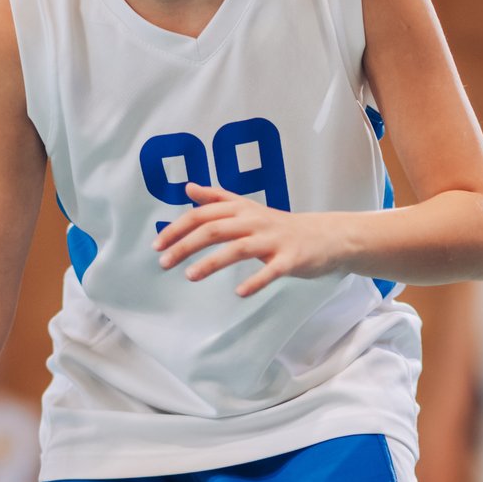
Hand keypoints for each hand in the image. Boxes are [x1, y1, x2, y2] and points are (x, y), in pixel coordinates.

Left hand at [154, 183, 353, 297]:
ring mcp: (273, 240)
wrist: (325, 236)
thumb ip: (218, 198)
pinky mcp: (290, 259)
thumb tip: (188, 188)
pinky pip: (271, 271)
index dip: (177, 228)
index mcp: (241, 209)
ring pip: (237, 248)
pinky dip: (255, 282)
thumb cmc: (280, 225)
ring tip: (190, 276)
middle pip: (214, 229)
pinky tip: (240, 293)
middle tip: (164, 263)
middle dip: (185, 245)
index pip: (202, 215)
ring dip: (211, 263)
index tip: (157, 245)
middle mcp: (254, 220)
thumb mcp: (248, 207)